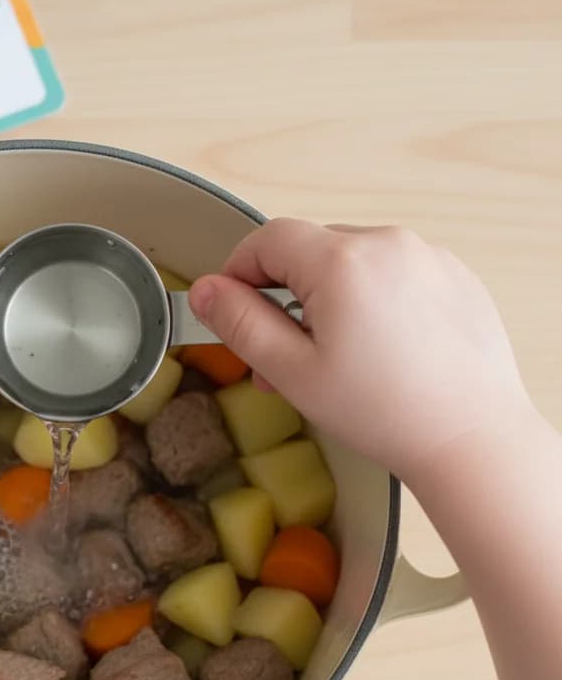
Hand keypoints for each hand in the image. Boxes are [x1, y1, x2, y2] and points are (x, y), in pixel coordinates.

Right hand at [189, 220, 530, 479]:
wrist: (474, 440)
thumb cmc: (385, 412)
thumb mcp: (292, 371)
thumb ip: (240, 323)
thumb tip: (205, 290)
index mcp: (342, 261)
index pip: (267, 239)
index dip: (239, 271)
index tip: (233, 310)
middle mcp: (388, 244)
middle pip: (309, 249)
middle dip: (285, 294)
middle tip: (282, 355)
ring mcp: (427, 257)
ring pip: (351, 262)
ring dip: (328, 297)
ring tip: (333, 358)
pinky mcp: (455, 276)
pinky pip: (393, 272)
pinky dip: (372, 299)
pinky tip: (379, 351)